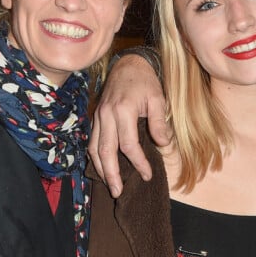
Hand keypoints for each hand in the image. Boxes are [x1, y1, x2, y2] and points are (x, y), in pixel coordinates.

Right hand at [89, 53, 168, 195]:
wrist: (128, 64)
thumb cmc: (145, 82)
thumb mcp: (158, 98)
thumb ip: (159, 122)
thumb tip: (163, 144)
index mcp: (123, 111)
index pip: (128, 145)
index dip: (138, 162)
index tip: (147, 174)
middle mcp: (106, 115)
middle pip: (105, 151)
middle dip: (111, 174)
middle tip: (118, 192)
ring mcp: (98, 116)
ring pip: (94, 148)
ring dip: (101, 169)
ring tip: (110, 185)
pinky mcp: (96, 117)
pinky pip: (92, 141)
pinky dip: (96, 156)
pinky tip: (103, 167)